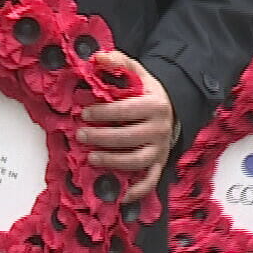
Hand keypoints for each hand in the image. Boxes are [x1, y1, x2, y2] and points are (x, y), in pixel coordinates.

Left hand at [78, 51, 173, 203]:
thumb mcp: (137, 73)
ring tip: (91, 158)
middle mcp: (160, 129)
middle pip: (129, 138)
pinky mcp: (159, 164)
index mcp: (155, 106)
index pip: (126, 111)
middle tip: (81, 134)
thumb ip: (118, 63)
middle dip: (102, 137)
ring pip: (137, 161)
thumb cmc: (147, 93)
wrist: (172, 108)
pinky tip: (118, 195)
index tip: (84, 113)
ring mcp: (160, 149)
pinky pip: (150, 181)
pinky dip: (136, 192)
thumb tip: (97, 57)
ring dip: (113, 161)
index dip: (103, 112)